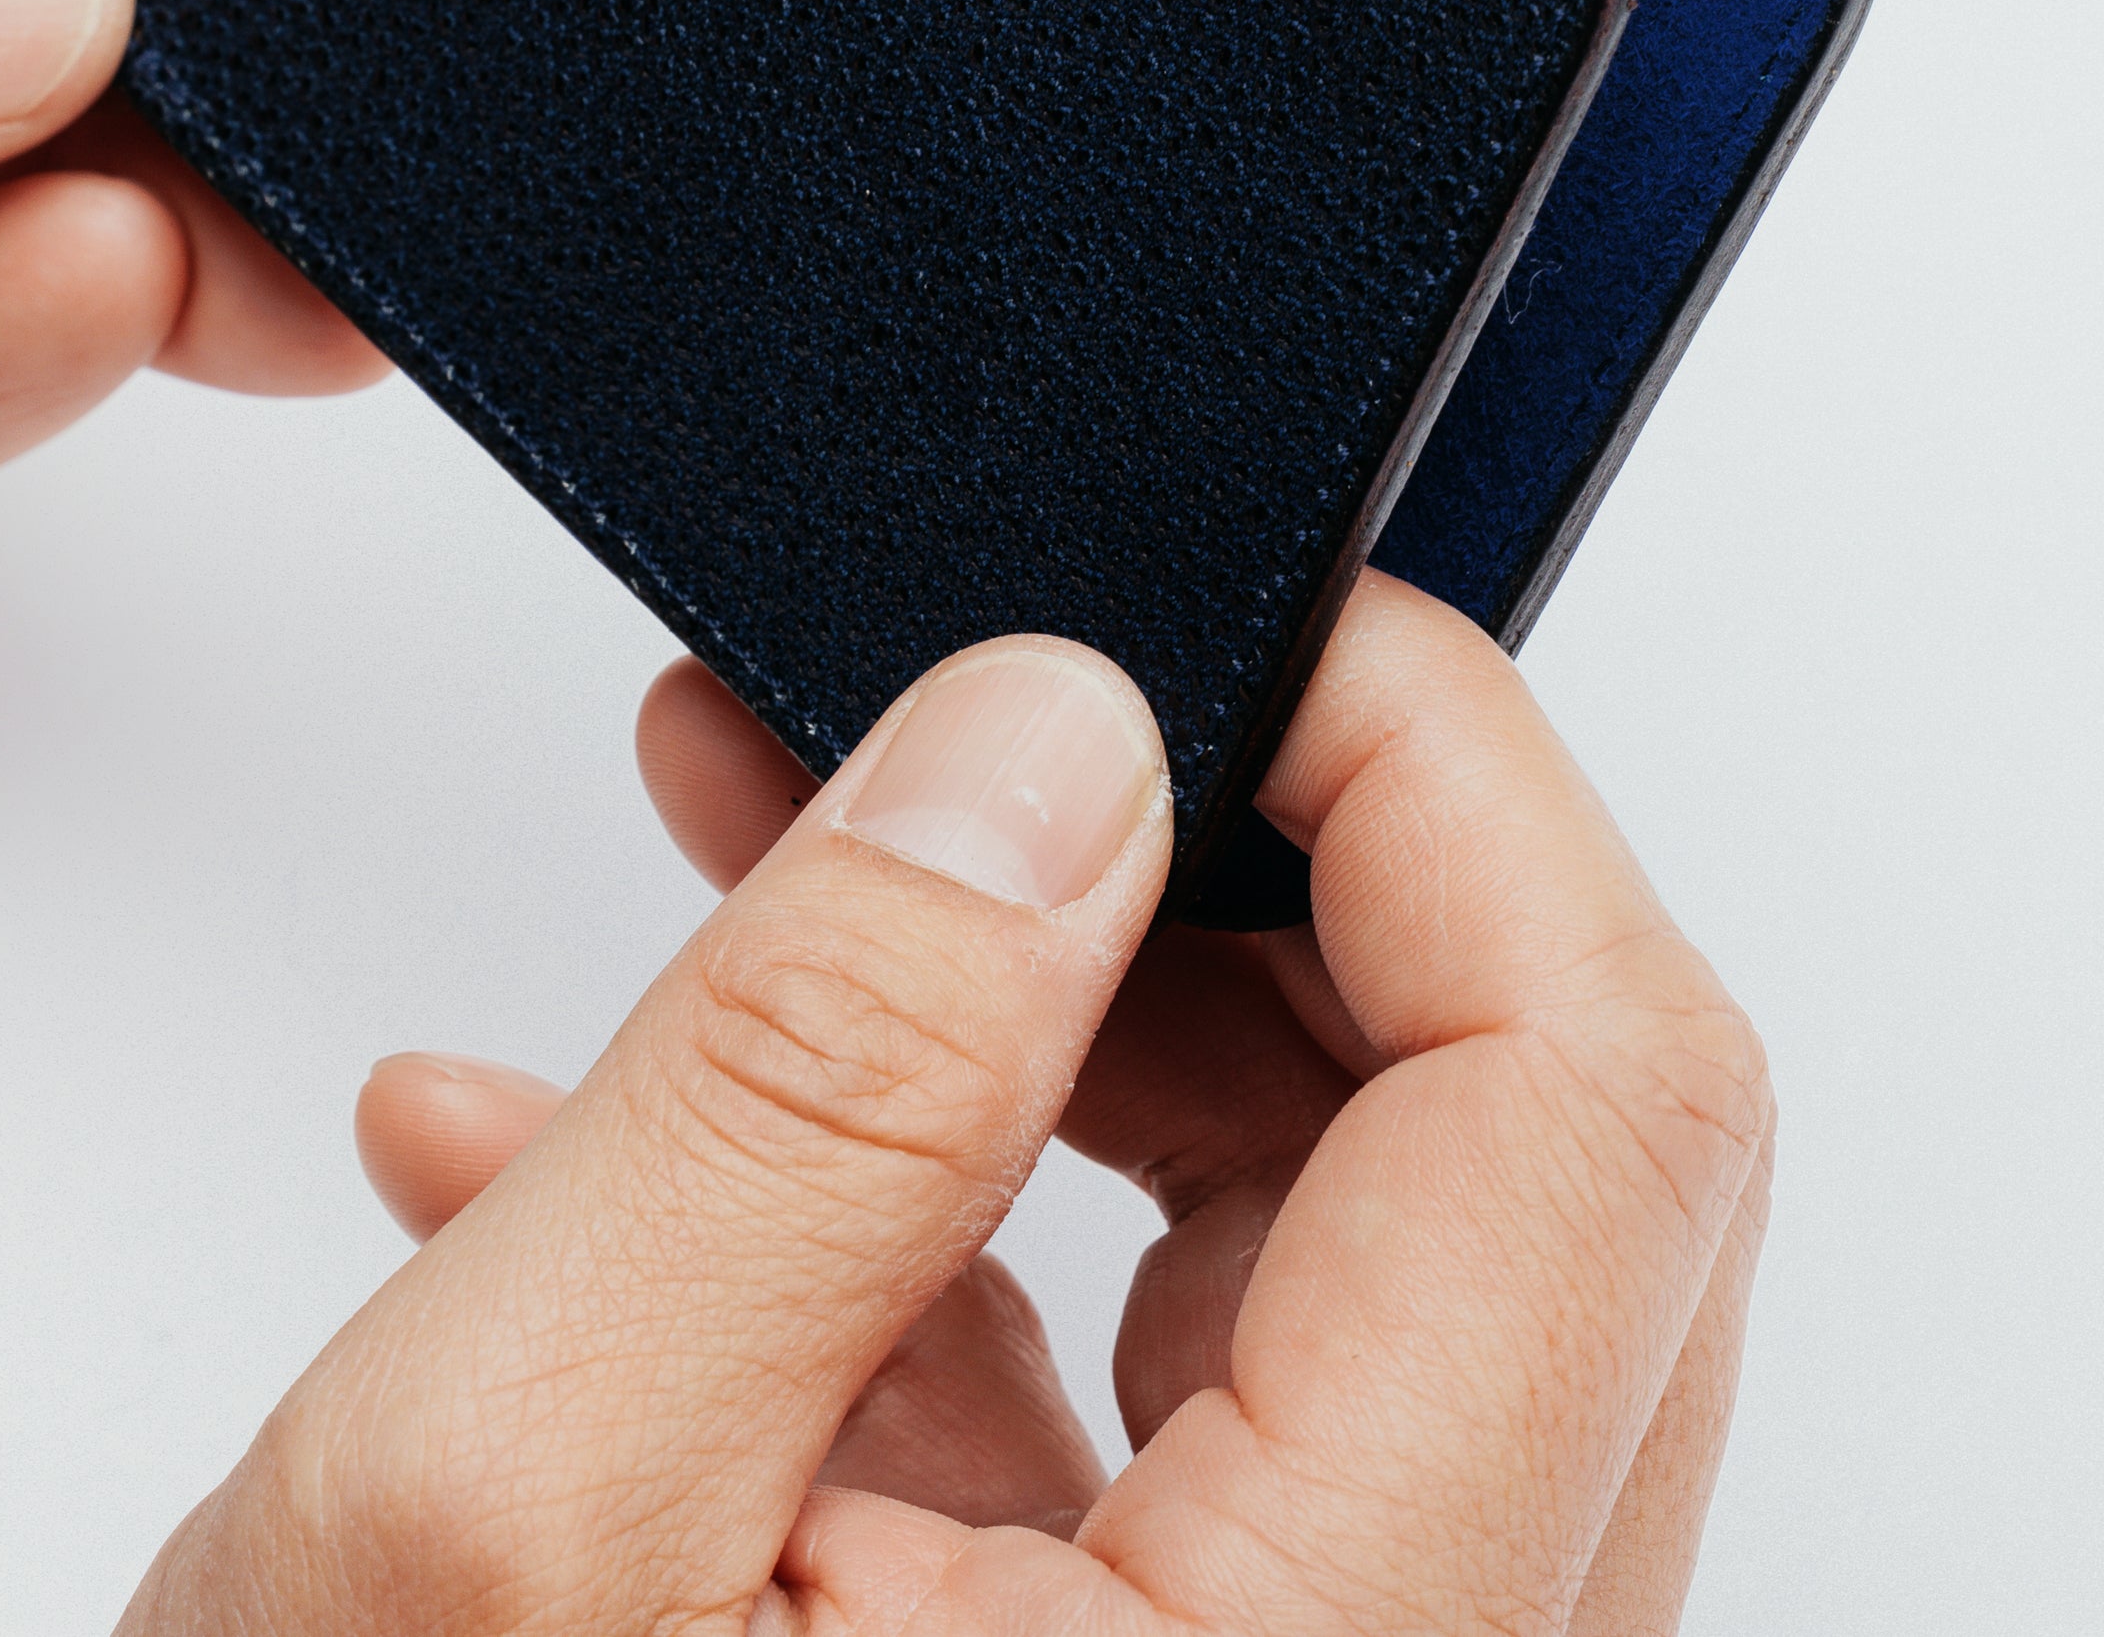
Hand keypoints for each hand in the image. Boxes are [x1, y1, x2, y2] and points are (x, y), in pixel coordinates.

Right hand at [138, 579, 1768, 1635]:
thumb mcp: (508, 1508)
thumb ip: (810, 1083)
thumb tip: (1055, 737)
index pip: (1595, 1100)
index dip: (1436, 773)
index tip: (1214, 594)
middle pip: (1506, 1163)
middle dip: (1207, 869)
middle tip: (931, 720)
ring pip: (1313, 1260)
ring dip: (1033, 1021)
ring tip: (731, 871)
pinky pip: (1120, 1403)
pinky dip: (903, 1226)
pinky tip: (585, 1151)